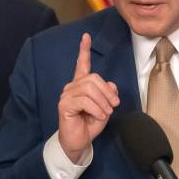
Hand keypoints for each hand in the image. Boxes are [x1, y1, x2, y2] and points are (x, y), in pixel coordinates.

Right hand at [57, 33, 119, 162]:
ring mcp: (67, 95)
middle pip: (94, 78)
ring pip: (90, 89)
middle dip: (108, 92)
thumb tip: (110, 84)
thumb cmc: (89, 124)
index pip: (82, 64)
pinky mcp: (65, 105)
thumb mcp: (105, 108)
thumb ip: (108, 94)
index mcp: (81, 85)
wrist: (78, 142)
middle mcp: (72, 87)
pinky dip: (97, 109)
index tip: (86, 36)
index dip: (84, 50)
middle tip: (113, 106)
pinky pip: (86, 101)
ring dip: (103, 103)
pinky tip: (98, 116)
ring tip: (105, 113)